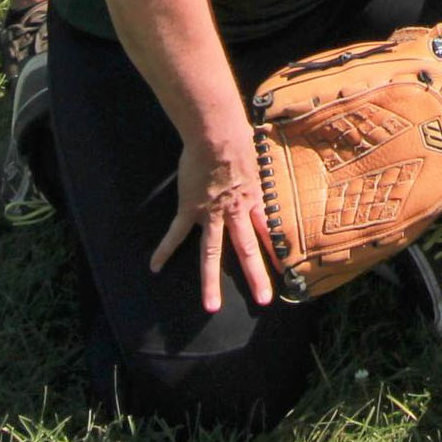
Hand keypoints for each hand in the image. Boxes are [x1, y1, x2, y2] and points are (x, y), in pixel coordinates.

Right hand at [150, 139, 276, 314]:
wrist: (216, 134)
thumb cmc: (239, 137)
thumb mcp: (258, 156)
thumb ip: (259, 166)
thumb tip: (265, 151)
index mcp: (253, 200)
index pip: (268, 231)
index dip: (277, 250)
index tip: (285, 271)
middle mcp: (235, 212)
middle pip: (247, 249)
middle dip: (256, 276)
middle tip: (264, 300)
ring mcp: (211, 214)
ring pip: (211, 253)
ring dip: (211, 281)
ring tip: (210, 307)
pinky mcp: (189, 208)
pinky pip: (176, 234)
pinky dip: (165, 250)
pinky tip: (155, 266)